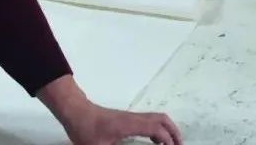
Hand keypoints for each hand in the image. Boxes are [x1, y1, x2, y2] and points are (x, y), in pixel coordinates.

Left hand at [61, 103, 181, 144]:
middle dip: (174, 132)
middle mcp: (135, 118)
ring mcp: (132, 116)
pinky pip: (150, 120)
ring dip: (167, 128)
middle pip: (162, 119)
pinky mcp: (128, 118)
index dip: (168, 140)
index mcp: (130, 125)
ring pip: (157, 118)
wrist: (77, 113)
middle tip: (179, 144)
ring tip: (171, 143)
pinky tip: (155, 140)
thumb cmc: (86, 131)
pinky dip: (158, 128)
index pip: (156, 130)